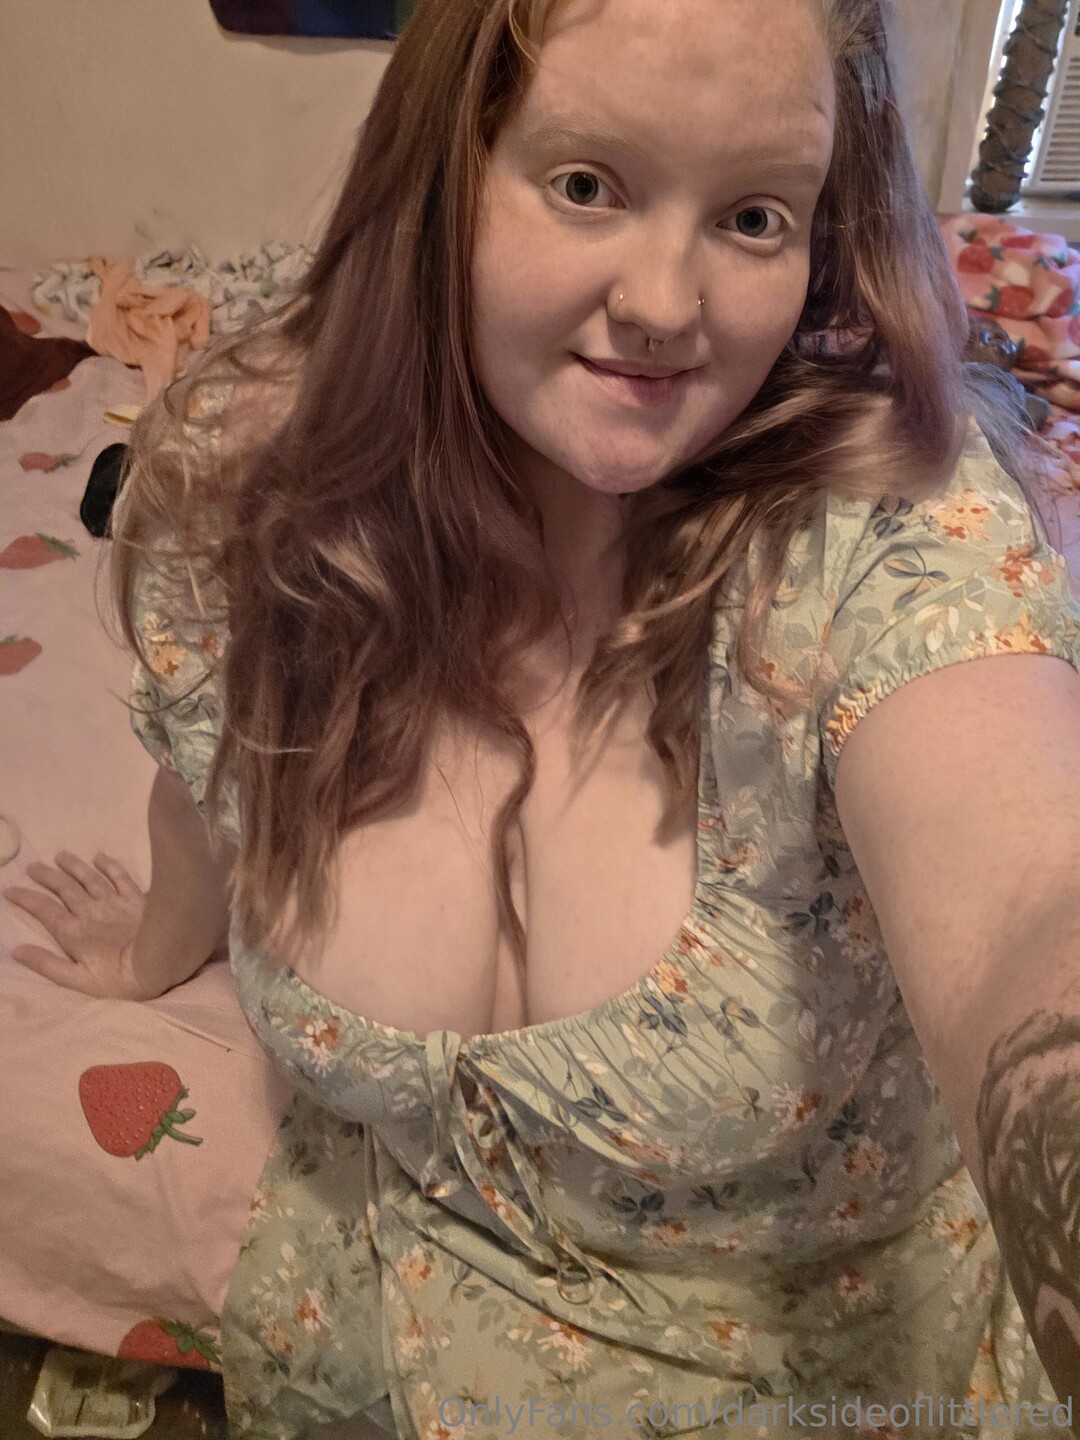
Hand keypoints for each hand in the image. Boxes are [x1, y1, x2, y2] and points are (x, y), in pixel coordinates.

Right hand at [3, 851, 146, 997]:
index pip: (44, 910)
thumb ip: (47, 964)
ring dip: (73, 865)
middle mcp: (91, 911)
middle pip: (65, 888)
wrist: (160, 962)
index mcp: (74, 932)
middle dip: (46, 876)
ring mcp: (114, 902)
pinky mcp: (136, 899)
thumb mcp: (77, 980)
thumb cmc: (118, 979)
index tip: (10, 888)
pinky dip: (109, 865)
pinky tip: (100, 857)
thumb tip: (16, 950)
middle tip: (32, 866)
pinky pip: (120, 877)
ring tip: (60, 855)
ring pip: (89, 878)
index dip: (26, 898)